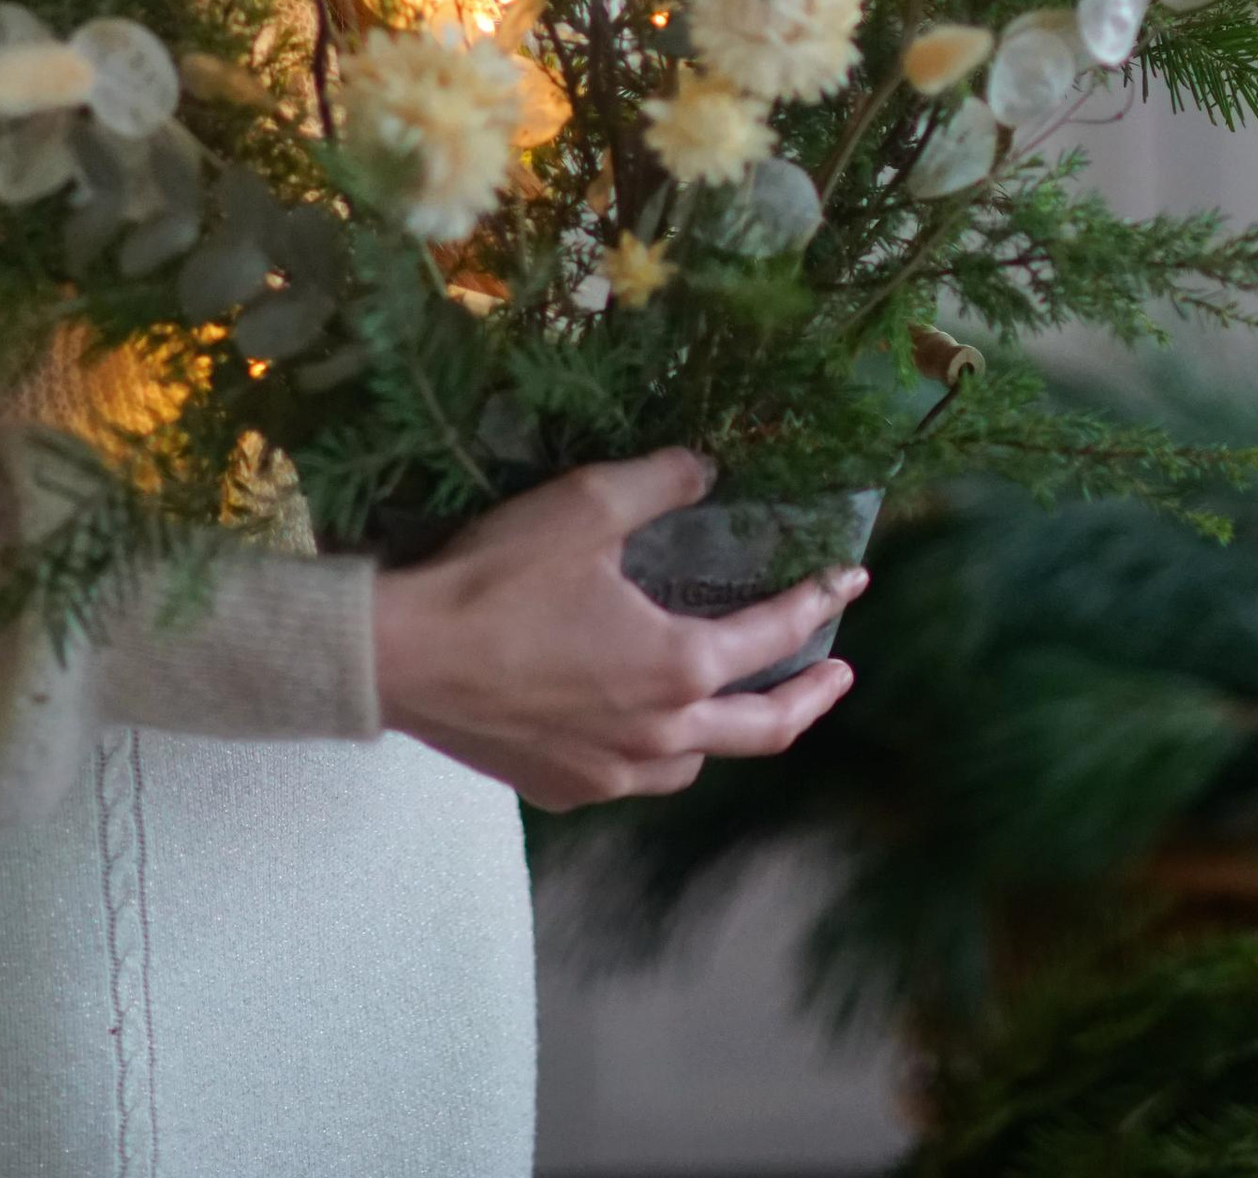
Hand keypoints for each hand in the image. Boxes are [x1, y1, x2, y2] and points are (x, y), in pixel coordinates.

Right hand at [370, 452, 861, 810]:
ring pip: (697, 762)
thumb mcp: (584, 507)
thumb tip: (708, 469)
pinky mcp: (566, 788)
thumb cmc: (498, 579)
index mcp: (679, 665)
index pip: (773, 635)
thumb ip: (658, 484)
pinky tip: (632, 725)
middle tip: (838, 673)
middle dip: (811, 698)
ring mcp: (613, 772)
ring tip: (728, 699)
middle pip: (765, 731)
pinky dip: (656, 751)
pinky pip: (633, 776)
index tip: (850, 581)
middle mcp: (661, 734)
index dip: (818, 602)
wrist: (407, 658)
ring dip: (726, 730)